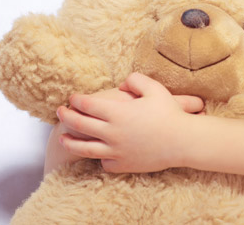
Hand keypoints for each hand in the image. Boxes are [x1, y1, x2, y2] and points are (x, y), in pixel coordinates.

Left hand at [56, 73, 203, 172]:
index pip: (87, 105)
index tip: (73, 98)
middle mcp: (112, 132)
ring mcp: (116, 151)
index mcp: (117, 112)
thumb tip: (121, 84)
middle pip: (80, 124)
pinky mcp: (123, 164)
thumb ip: (135, 80)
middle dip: (66, 116)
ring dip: (70, 142)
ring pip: (84, 148)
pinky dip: (100, 157)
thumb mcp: (154, 88)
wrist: (183, 141)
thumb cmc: (169, 113)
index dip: (77, 100)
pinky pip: (104, 162)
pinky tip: (98, 152)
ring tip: (63, 138)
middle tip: (60, 112)